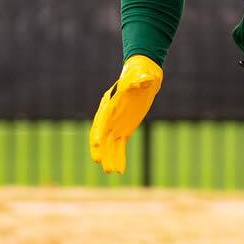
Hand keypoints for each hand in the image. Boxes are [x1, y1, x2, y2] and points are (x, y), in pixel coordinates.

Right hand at [89, 55, 163, 174]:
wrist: (145, 74)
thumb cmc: (141, 72)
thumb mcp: (142, 74)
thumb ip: (139, 79)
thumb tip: (141, 81)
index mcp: (111, 102)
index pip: (102, 118)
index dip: (99, 131)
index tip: (98, 143)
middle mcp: (110, 114)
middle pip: (101, 134)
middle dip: (99, 148)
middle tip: (98, 161)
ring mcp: (116, 123)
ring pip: (109, 144)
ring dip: (109, 157)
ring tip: (110, 172)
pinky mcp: (125, 129)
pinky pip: (120, 145)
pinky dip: (119, 157)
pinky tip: (120, 170)